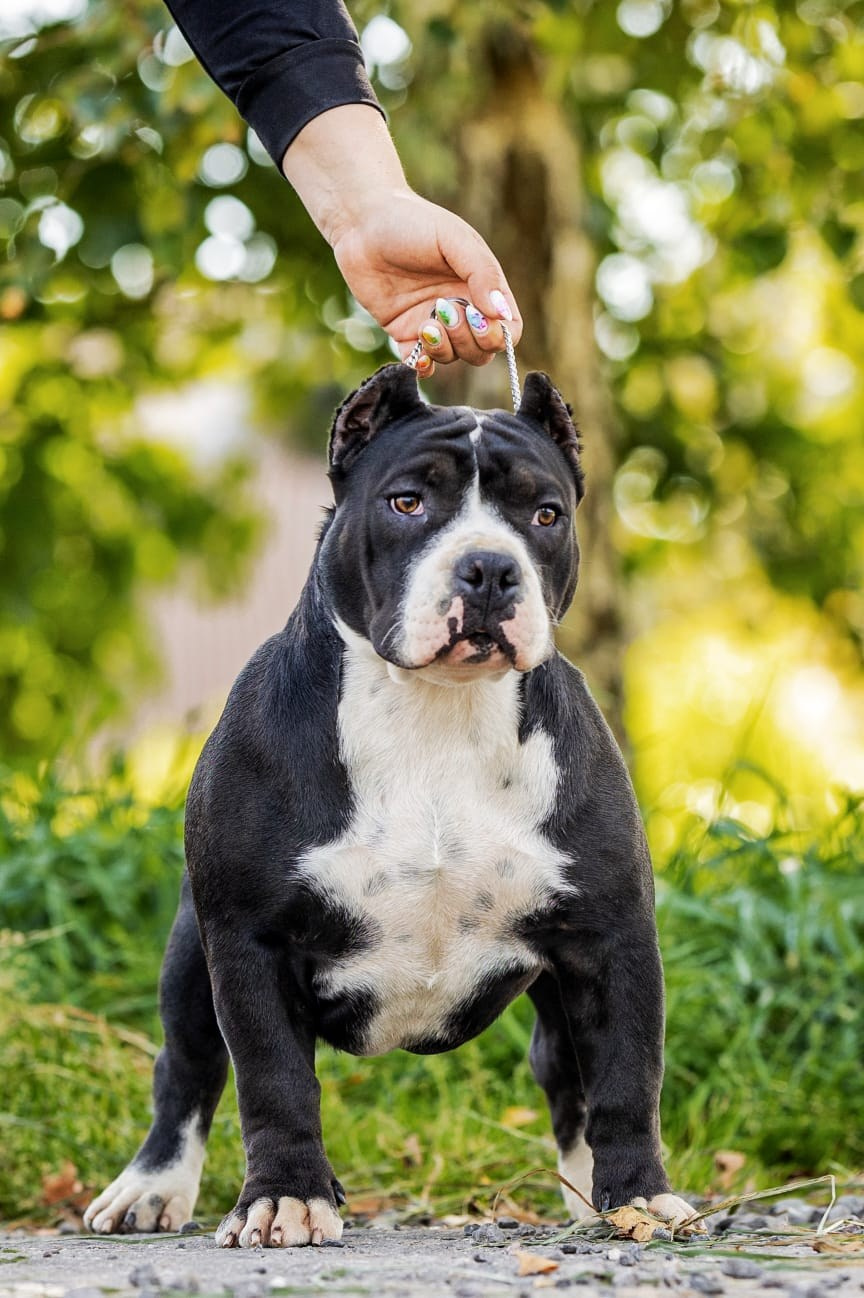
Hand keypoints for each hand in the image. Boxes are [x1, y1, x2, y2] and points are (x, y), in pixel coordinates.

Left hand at [331, 188, 521, 369]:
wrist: (361, 222)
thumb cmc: (412, 222)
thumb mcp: (454, 239)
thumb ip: (482, 274)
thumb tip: (500, 313)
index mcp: (480, 287)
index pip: (508, 329)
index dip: (498, 335)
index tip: (476, 317)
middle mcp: (461, 308)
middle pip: (482, 351)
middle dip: (468, 341)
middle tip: (444, 310)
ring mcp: (432, 322)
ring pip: (453, 358)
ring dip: (444, 349)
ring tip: (426, 324)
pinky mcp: (403, 332)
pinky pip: (421, 363)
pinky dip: (422, 365)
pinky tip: (417, 354)